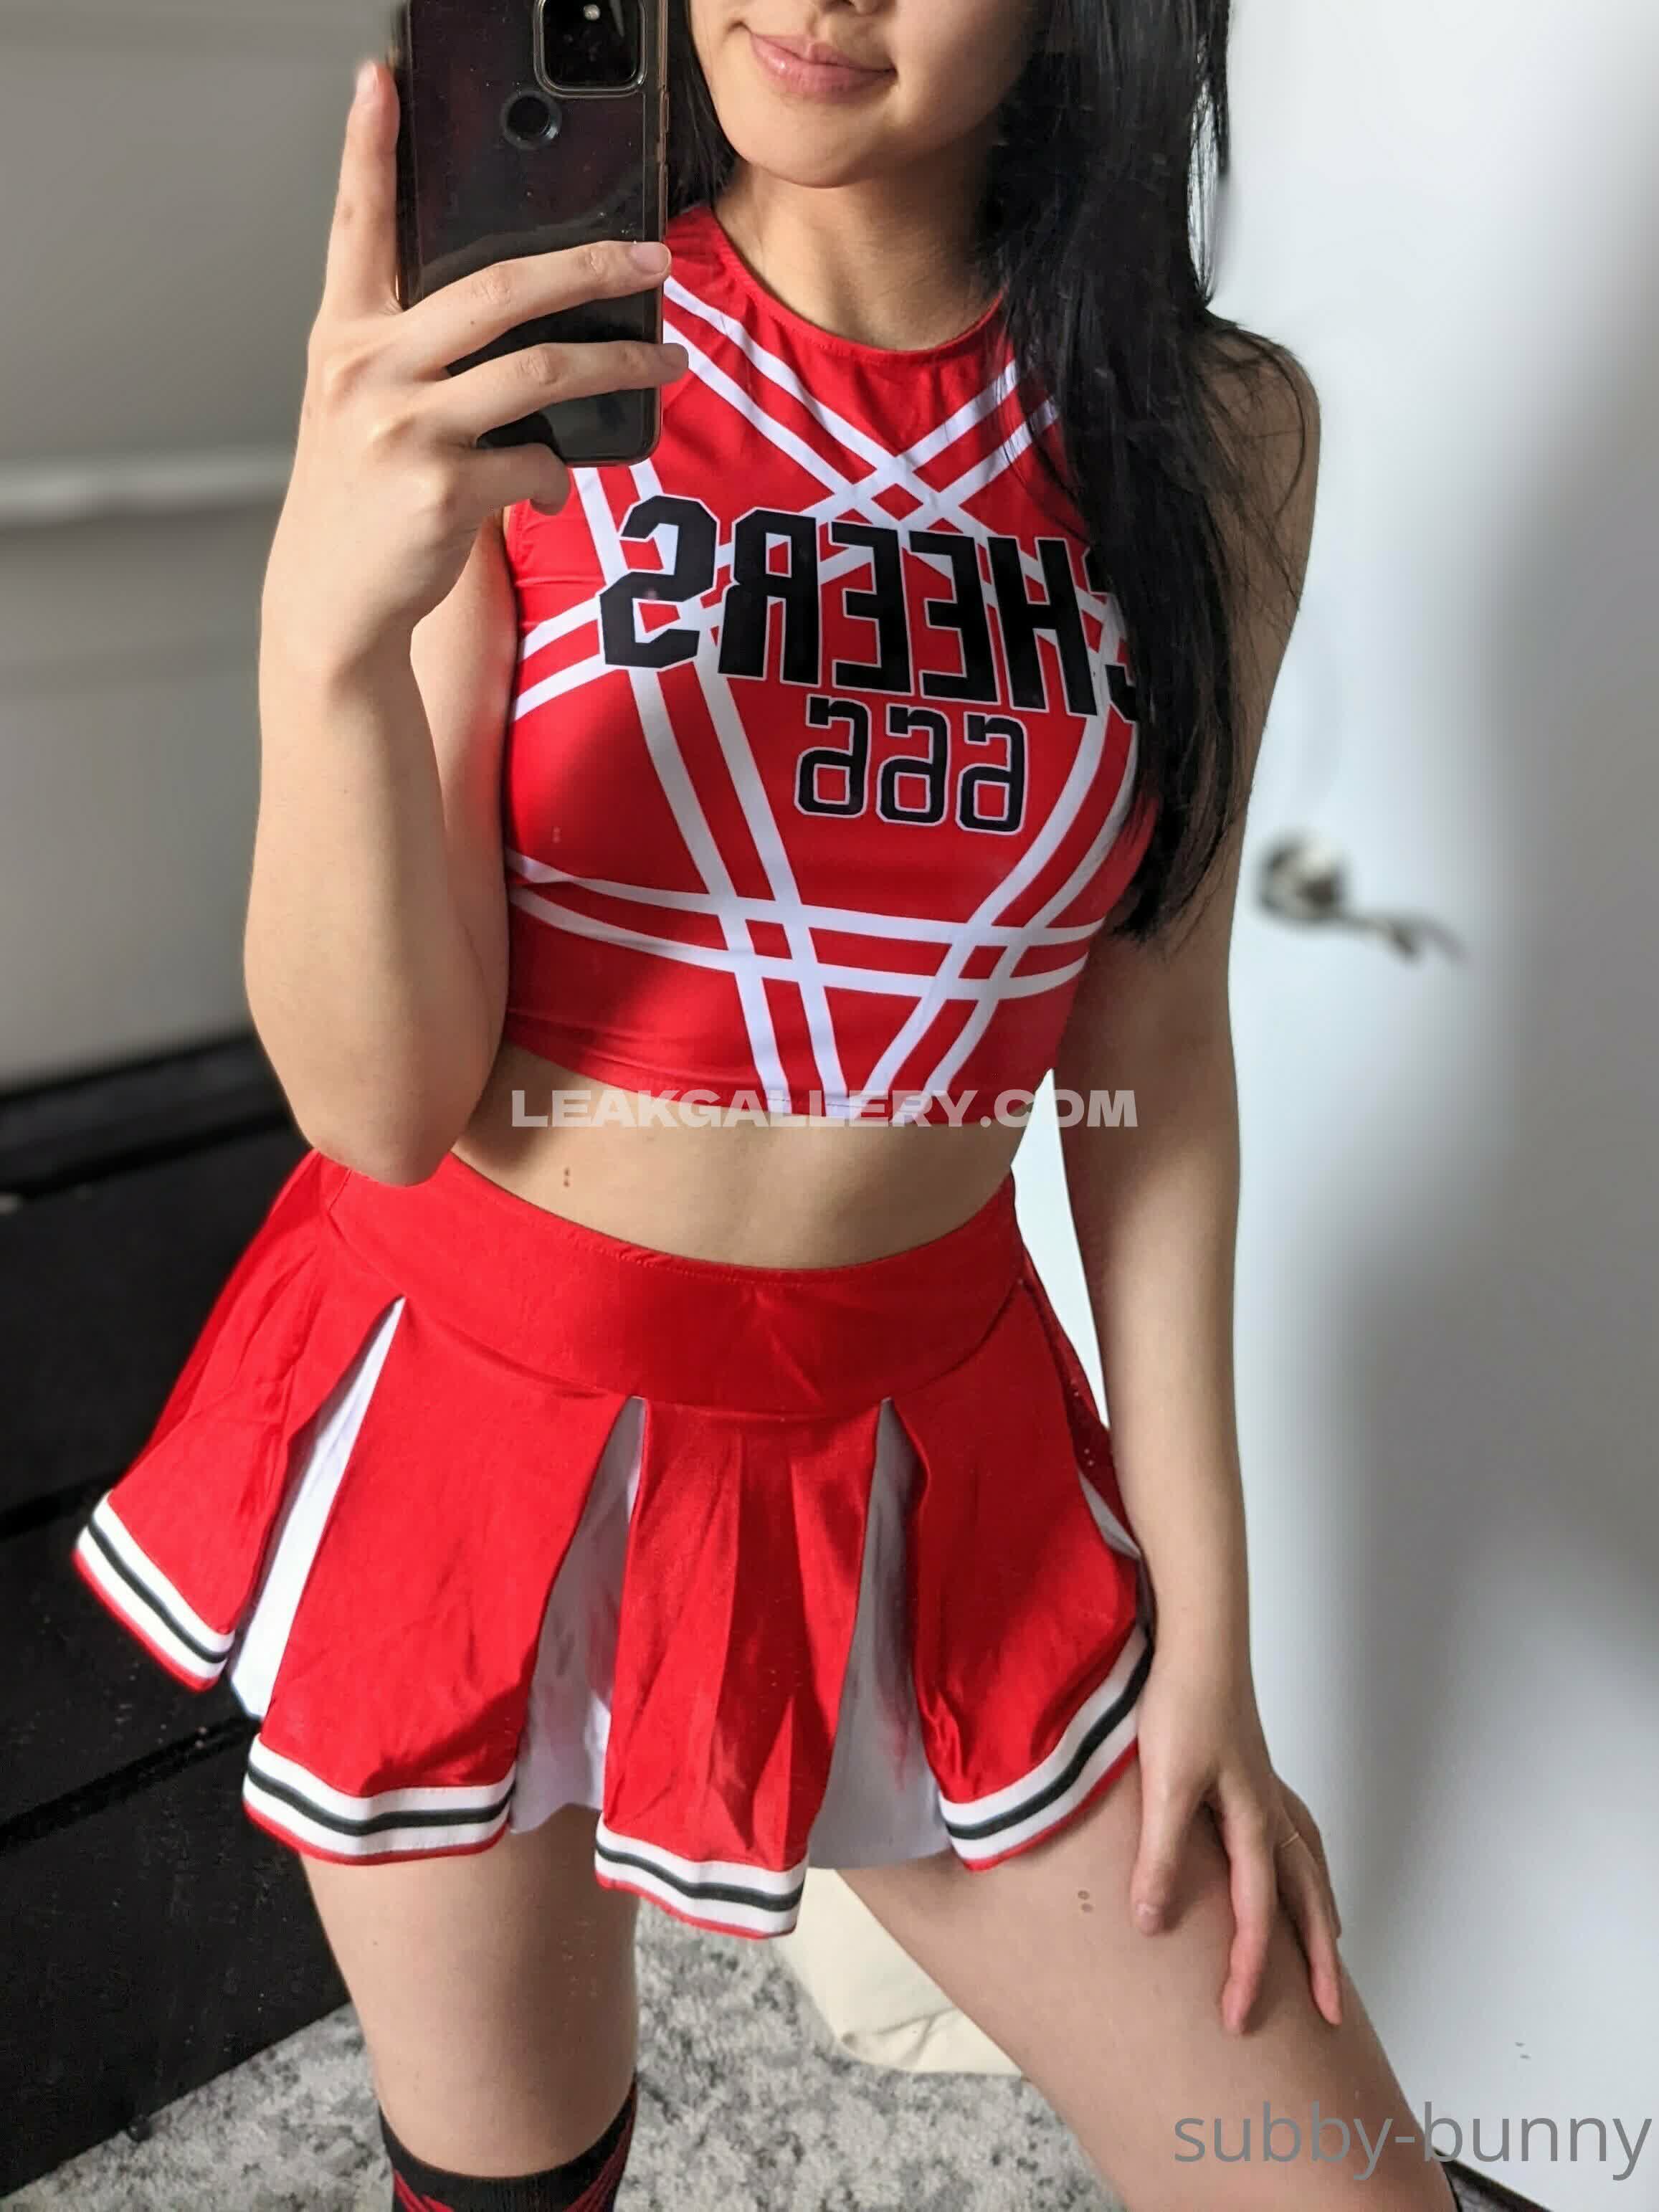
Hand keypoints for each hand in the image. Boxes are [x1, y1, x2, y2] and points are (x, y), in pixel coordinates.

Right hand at [262, 56, 688, 666]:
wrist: (333, 602)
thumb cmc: (362, 496)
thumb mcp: (363, 406)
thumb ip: (417, 352)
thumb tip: (528, 323)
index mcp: (344, 335)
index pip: (357, 224)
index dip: (367, 149)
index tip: (379, 80)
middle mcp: (367, 370)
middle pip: (500, 289)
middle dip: (591, 266)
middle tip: (649, 256)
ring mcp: (403, 429)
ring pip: (541, 373)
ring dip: (619, 368)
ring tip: (668, 364)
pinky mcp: (440, 491)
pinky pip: (538, 464)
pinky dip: (559, 477)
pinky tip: (550, 488)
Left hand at [1128, 1646, 1343, 2034]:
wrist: (1197, 1639)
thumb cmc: (1180, 1704)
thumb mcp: (1163, 1786)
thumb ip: (1160, 1857)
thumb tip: (1153, 1927)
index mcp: (1251, 1824)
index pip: (1255, 1917)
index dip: (1248, 1973)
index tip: (1237, 2021)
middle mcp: (1269, 1812)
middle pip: (1306, 1900)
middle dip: (1319, 1963)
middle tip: (1335, 2016)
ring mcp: (1265, 1788)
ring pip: (1309, 1866)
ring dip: (1321, 1913)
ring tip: (1331, 1948)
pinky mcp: (1251, 1768)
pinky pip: (1295, 1834)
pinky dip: (1305, 1864)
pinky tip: (1292, 1864)